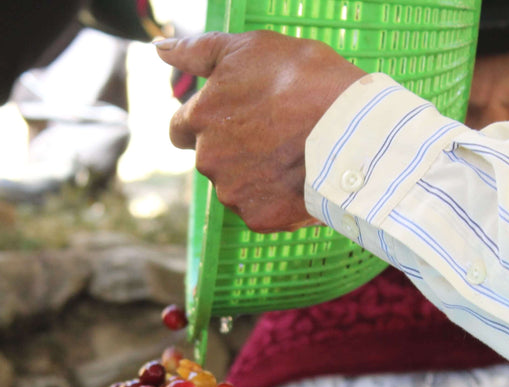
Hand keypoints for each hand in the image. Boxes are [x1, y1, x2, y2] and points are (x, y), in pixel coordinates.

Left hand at [157, 31, 364, 232]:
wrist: (348, 129)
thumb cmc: (301, 79)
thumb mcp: (249, 48)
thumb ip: (199, 51)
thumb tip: (160, 47)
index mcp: (200, 119)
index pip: (180, 128)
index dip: (204, 123)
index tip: (230, 118)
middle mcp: (207, 160)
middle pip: (212, 158)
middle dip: (235, 148)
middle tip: (276, 132)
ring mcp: (232, 193)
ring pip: (237, 186)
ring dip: (256, 174)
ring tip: (293, 154)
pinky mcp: (258, 218)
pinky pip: (263, 209)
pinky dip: (278, 198)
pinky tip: (300, 178)